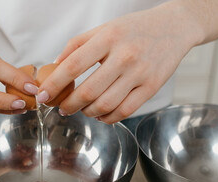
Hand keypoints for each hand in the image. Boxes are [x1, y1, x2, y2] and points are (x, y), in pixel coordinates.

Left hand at [37, 2, 201, 122]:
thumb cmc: (133, 29)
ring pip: (105, 105)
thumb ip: (77, 46)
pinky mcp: (152, 87)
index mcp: (108, 38)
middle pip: (88, 91)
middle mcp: (124, 56)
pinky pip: (125, 111)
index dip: (54, 84)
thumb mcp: (103, 28)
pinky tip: (100, 115)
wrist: (174, 27)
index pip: (73, 65)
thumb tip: (55, 65)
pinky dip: (107, 118)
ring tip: (81, 110)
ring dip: (87, 113)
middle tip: (61, 108)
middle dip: (68, 105)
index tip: (43, 95)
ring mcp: (140, 73)